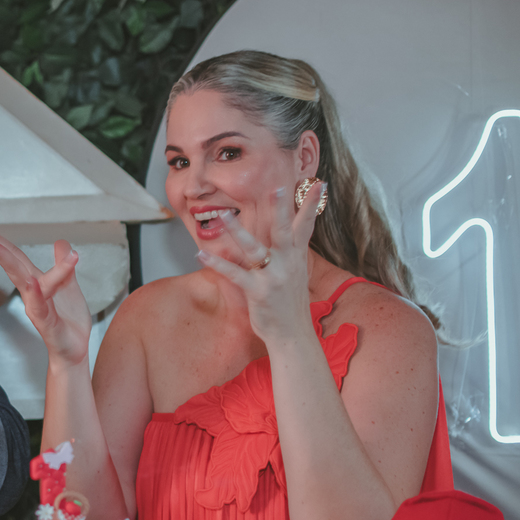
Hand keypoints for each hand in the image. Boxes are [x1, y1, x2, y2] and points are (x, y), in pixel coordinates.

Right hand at [0, 229, 90, 366]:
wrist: (75, 349)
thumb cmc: (68, 320)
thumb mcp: (69, 285)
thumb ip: (64, 264)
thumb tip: (61, 242)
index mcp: (36, 283)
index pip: (16, 259)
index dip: (1, 244)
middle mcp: (32, 295)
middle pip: (14, 268)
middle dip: (0, 252)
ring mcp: (38, 309)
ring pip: (25, 284)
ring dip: (12, 266)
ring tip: (0, 250)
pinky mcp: (48, 324)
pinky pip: (41, 308)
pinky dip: (36, 295)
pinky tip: (31, 283)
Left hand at [195, 182, 324, 345]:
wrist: (293, 335)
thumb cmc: (290, 305)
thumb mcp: (295, 275)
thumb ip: (290, 255)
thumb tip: (290, 238)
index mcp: (297, 258)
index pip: (306, 226)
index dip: (311, 205)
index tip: (318, 184)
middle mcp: (287, 263)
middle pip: (284, 231)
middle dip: (281, 209)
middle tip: (278, 188)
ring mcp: (273, 277)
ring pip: (253, 248)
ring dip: (237, 230)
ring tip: (222, 214)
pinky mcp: (258, 291)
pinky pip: (233, 274)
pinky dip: (216, 264)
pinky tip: (201, 254)